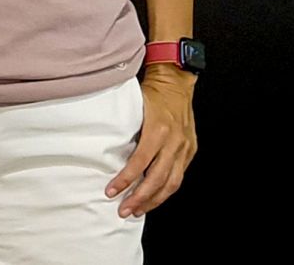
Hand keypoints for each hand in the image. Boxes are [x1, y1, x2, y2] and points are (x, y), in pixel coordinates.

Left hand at [108, 66, 196, 216]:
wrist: (175, 83)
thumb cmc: (149, 93)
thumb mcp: (133, 107)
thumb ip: (123, 129)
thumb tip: (102, 149)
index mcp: (157, 129)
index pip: (140, 162)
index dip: (126, 179)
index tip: (111, 191)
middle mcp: (174, 141)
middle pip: (158, 178)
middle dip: (140, 197)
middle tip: (123, 209)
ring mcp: (184, 147)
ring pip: (171, 183)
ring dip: (154, 200)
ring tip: (137, 210)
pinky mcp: (190, 151)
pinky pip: (178, 176)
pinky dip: (166, 190)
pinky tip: (154, 198)